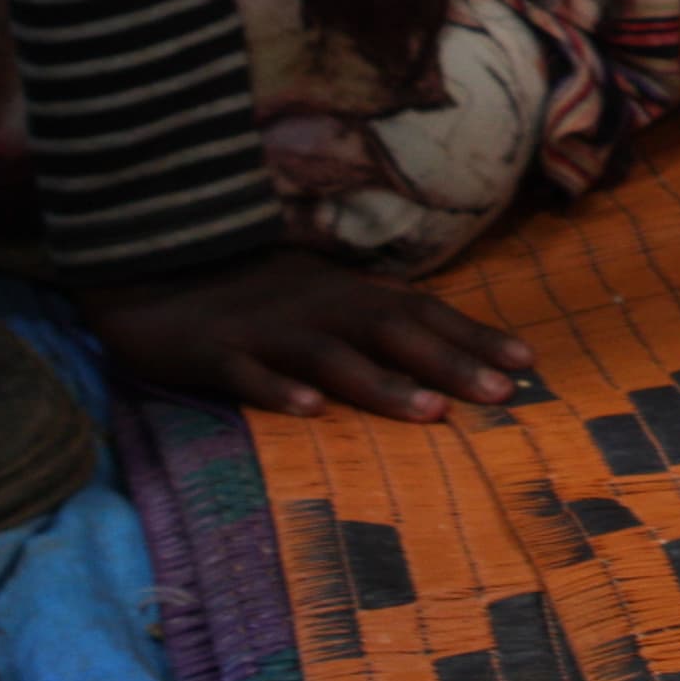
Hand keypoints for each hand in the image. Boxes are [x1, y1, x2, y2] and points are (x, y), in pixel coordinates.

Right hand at [82, 247, 533, 420]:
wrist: (150, 267)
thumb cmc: (247, 288)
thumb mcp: (317, 293)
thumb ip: (368, 317)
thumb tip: (438, 342)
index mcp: (345, 294)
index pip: (423, 313)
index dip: (475, 336)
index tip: (529, 364)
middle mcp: (317, 306)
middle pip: (394, 335)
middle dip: (451, 364)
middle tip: (504, 395)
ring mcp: (266, 328)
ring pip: (332, 357)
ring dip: (383, 385)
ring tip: (430, 413)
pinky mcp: (214, 352)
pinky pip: (248, 374)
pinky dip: (279, 390)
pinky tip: (309, 413)